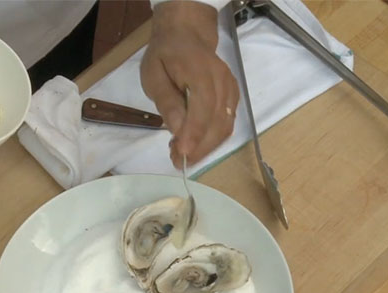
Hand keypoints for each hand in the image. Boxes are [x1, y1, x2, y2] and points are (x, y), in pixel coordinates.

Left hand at [140, 1, 238, 166]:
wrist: (186, 35)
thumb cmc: (165, 55)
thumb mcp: (154, 75)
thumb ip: (167, 101)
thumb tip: (177, 128)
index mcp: (201, 72)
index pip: (203, 109)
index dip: (194, 135)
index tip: (181, 155)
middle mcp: (222, 82)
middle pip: (218, 122)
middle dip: (199, 147)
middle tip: (177, 161)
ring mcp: (231, 89)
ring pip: (225, 126)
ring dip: (206, 147)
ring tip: (183, 156)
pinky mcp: (233, 96)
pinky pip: (228, 123)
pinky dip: (213, 139)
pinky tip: (195, 145)